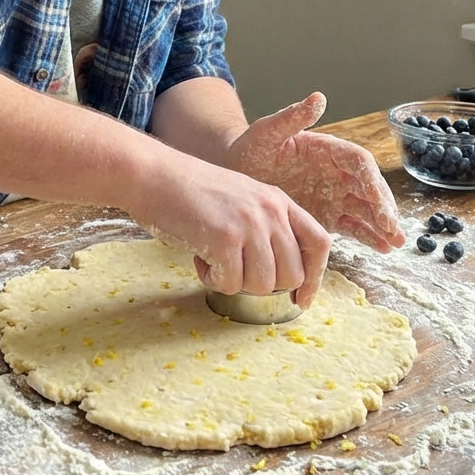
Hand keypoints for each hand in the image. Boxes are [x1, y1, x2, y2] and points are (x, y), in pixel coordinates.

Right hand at [129, 148, 332, 308]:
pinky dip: (212, 280)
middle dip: (264, 284)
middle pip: (292, 274)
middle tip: (235, 269)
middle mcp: (271, 211)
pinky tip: (199, 257)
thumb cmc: (192, 191)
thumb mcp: (243, 198)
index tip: (301, 299)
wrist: (155, 174)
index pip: (319, 243)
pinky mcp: (225, 239)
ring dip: (235, 282)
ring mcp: (249, 224)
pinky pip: (230, 285)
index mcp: (279, 200)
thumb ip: (267, 226)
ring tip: (214, 258)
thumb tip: (283, 276)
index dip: (315, 277)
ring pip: (262, 285)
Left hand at [227, 92, 404, 253]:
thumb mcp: (267, 132)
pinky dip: (367, 236)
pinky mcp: (327, 216)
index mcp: (327, 149)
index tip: (377, 201)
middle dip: (382, 207)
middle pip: (368, 187)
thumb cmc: (249, 148)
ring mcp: (334, 195)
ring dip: (382, 225)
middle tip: (391, 229)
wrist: (235, 173)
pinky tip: (382, 248)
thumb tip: (318, 97)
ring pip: (365, 209)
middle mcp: (336, 171)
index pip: (358, 162)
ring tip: (395, 243)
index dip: (372, 181)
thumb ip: (292, 117)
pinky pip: (352, 226)